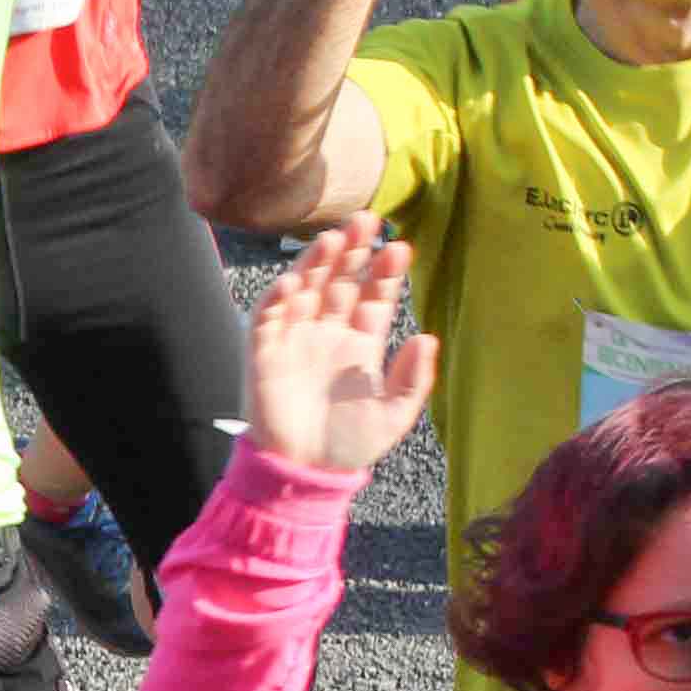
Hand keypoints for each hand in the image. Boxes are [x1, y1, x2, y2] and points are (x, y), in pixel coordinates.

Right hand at [244, 216, 436, 473]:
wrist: (304, 471)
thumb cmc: (351, 444)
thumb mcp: (395, 414)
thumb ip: (413, 378)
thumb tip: (427, 337)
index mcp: (361, 343)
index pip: (373, 297)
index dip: (384, 272)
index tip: (399, 248)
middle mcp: (328, 332)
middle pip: (340, 281)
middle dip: (352, 251)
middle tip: (367, 220)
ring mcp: (295, 338)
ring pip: (305, 288)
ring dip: (316, 262)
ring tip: (333, 237)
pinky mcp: (264, 351)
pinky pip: (269, 317)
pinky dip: (278, 297)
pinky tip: (294, 280)